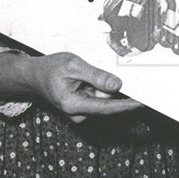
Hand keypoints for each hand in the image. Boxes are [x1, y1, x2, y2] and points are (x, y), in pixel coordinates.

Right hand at [0, 51, 142, 123]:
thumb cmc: (50, 69)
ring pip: (104, 99)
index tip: (144, 102)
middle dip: (115, 89)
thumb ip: (95, 76)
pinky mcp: (84, 108)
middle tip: (117, 74)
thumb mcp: (73, 65)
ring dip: (105, 86)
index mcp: (74, 104)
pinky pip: (99, 98)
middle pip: (107, 102)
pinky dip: (101, 88)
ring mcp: (81, 112)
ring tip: (87, 73)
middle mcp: (78, 113)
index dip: (128, 105)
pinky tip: (88, 79)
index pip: (107, 108)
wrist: (34, 76)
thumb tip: (117, 85)